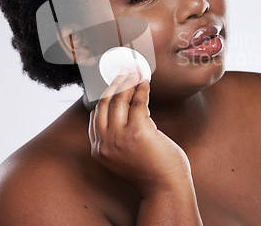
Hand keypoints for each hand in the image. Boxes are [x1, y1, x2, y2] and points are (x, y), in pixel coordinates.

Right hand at [88, 70, 190, 196]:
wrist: (164, 188)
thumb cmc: (149, 171)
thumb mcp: (123, 156)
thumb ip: (117, 137)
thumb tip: (123, 109)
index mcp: (98, 150)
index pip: (95, 116)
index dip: (104, 96)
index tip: (112, 83)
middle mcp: (104, 143)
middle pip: (104, 104)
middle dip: (114, 84)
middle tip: (123, 72)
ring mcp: (119, 137)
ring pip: (119, 100)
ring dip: (127, 82)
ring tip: (134, 72)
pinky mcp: (137, 131)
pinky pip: (137, 102)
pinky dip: (141, 89)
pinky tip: (145, 82)